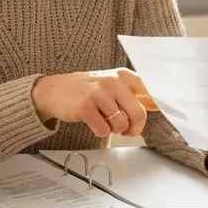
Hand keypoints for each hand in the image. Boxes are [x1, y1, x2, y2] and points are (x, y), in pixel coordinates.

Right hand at [31, 68, 150, 138]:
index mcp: (122, 75)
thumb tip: (154, 105)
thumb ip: (131, 94)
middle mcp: (113, 81)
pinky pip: (104, 130)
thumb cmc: (85, 90)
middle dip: (133, 128)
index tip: (151, 116)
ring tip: (103, 120)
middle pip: (138, 114)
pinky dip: (100, 132)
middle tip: (126, 130)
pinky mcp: (85, 107)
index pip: (148, 92)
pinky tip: (92, 122)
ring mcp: (99, 93)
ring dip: (113, 129)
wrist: (52, 91)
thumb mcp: (110, 85)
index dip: (153, 108)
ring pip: (121, 125)